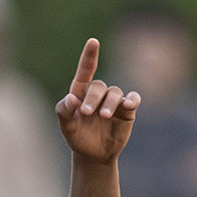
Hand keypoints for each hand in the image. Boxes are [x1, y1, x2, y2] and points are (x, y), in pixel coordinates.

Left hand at [56, 38, 139, 162]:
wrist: (93, 155)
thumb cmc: (78, 137)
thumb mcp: (66, 127)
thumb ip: (64, 112)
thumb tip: (70, 99)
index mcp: (81, 91)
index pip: (85, 70)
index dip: (89, 56)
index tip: (93, 42)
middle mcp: (98, 93)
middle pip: (98, 86)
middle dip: (93, 98)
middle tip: (86, 113)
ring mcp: (113, 100)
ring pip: (115, 93)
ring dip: (109, 103)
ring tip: (103, 116)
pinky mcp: (127, 110)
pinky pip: (133, 99)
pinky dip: (132, 99)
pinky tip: (128, 104)